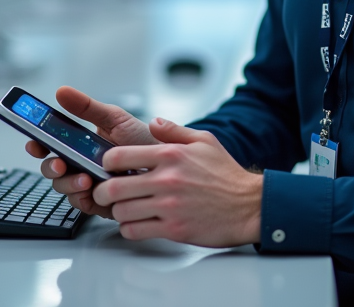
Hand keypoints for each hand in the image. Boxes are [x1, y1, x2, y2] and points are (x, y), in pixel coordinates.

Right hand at [24, 86, 157, 218]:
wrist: (171, 163)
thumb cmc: (144, 140)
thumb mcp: (115, 119)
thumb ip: (87, 107)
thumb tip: (61, 91)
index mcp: (82, 143)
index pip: (52, 145)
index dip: (38, 144)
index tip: (33, 142)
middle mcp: (82, 164)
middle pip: (53, 169)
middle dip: (50, 167)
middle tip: (59, 164)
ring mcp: (90, 184)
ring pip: (64, 188)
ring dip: (68, 183)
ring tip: (84, 178)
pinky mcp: (101, 202)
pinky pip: (82, 204)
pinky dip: (83, 198)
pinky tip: (92, 189)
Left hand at [92, 118, 261, 247]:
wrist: (250, 206)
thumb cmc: (228, 175)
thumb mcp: (205, 141)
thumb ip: (174, 131)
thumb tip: (153, 122)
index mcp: (171, 155)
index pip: (118, 155)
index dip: (106, 162)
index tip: (109, 167)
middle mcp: (167, 180)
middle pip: (112, 187)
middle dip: (103, 191)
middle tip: (106, 192)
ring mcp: (169, 206)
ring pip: (120, 212)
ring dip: (117, 211)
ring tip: (124, 208)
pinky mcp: (173, 229)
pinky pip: (135, 231)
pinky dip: (130, 229)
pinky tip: (137, 223)